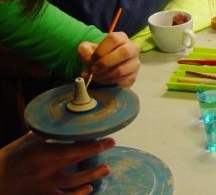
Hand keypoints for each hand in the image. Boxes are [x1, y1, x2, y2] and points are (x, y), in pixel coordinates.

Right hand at [0, 132, 114, 194]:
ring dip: (91, 175)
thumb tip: (61, 120)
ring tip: (106, 168)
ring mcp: (45, 185)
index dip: (90, 146)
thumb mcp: (27, 140)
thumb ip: (46, 132)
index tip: (106, 140)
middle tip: (111, 143)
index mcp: (41, 153)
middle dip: (95, 151)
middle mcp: (45, 170)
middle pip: (76, 160)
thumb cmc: (10, 157)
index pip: (70, 149)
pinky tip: (89, 189)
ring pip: (73, 182)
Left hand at [78, 32, 140, 86]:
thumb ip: (85, 50)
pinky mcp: (133, 77)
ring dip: (104, 75)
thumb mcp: (89, 49)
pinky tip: (102, 80)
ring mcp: (135, 63)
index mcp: (121, 38)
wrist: (107, 67)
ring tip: (95, 76)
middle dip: (105, 63)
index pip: (114, 39)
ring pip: (121, 69)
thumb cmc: (99, 55)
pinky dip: (108, 82)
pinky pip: (122, 81)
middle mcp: (132, 48)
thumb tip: (88, 60)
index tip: (91, 60)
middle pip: (124, 52)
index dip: (101, 51)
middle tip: (94, 70)